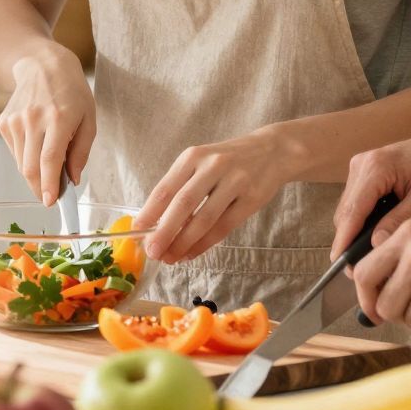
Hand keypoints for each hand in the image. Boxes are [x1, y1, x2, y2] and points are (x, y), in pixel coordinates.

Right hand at [0, 46, 94, 205]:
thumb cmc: (72, 92)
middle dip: (41, 188)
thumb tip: (73, 179)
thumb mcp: (89, 118)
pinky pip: (15, 152)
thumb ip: (82, 151)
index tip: (52, 202)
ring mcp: (15, 120)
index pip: (49, 158)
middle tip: (52, 195)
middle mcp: (33, 119)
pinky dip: (26, 157)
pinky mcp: (4, 122)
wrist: (41, 65)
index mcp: (58, 117)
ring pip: (21, 163)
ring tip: (49, 163)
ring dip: (35, 173)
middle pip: (31, 167)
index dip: (50, 184)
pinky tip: (37, 143)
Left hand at [138, 127, 296, 265]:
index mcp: (193, 156)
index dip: (150, 212)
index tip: (137, 231)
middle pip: (183, 204)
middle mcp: (213, 166)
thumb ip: (182, 187)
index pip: (166, 187)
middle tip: (153, 252)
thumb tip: (156, 224)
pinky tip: (192, 253)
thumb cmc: (228, 161)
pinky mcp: (252, 198)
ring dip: (184, 242)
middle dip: (165, 232)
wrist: (273, 151)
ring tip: (171, 258)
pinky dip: (205, 243)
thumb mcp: (202, 162)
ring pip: (204, 219)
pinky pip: (224, 227)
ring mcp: (235, 181)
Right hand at [330, 117, 410, 259]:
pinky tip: (377, 235)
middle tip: (361, 269)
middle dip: (350, 240)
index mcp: (376, 168)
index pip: (352, 211)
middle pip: (346, 211)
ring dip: (356, 230)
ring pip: (349, 208)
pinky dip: (363, 219)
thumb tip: (375, 246)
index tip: (340, 265)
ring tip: (371, 256)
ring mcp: (362, 166)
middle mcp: (363, 164)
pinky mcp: (367, 171)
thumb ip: (398, 222)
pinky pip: (358, 201)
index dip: (344, 241)